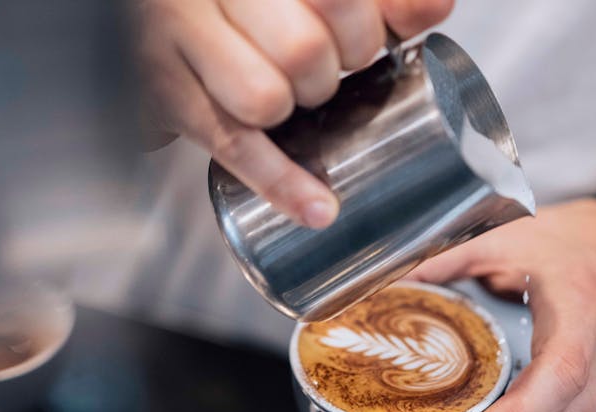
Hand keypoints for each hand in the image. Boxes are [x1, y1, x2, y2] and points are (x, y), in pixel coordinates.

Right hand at [131, 0, 453, 227]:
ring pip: (267, 98)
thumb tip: (436, 9)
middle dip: (331, 76)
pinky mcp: (163, 89)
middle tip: (322, 73)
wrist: (158, 21)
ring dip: (294, 112)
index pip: (340, 1)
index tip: (364, 46)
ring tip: (285, 99)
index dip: (366, 32)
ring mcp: (179, 31)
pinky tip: (317, 207)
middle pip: (306, 49)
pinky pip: (235, 146)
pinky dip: (281, 183)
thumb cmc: (246, 9)